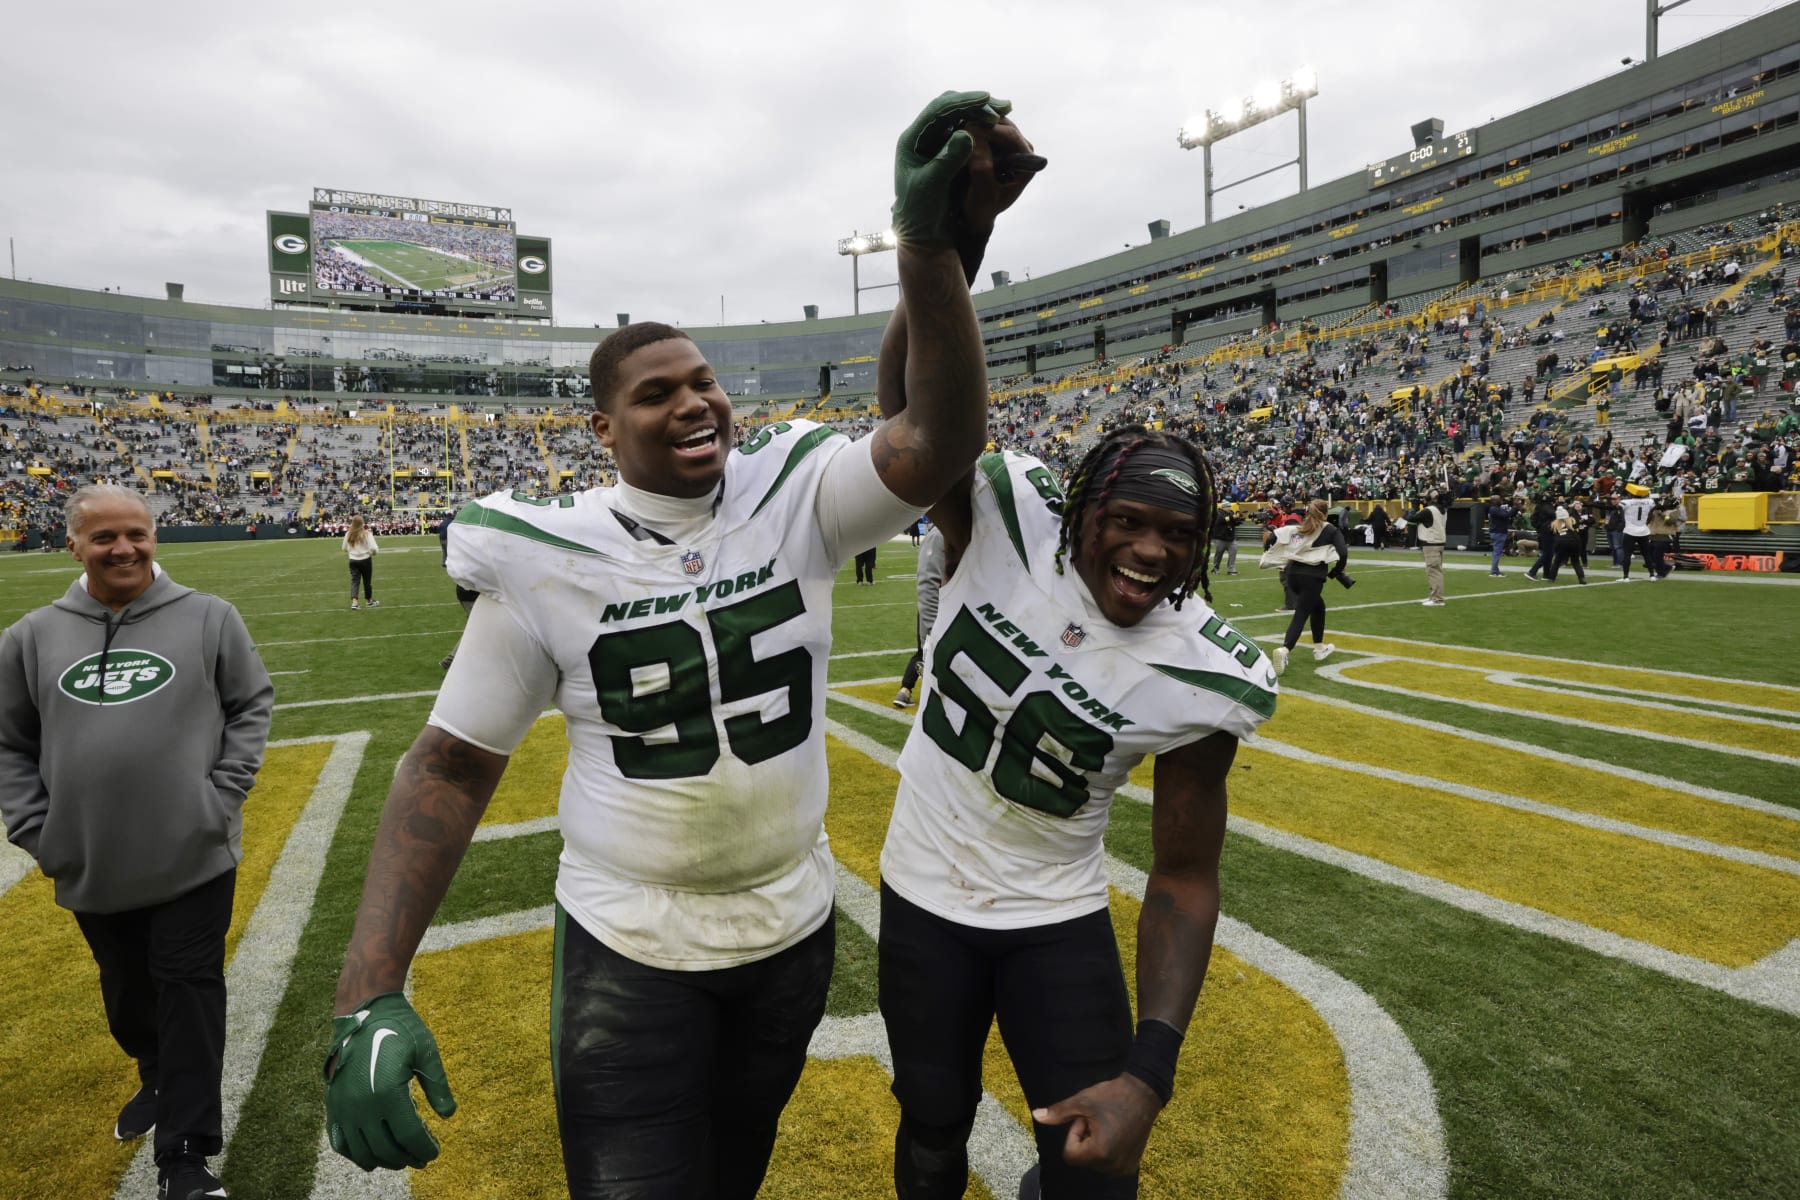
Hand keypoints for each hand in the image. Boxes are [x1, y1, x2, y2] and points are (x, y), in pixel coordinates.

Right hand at [324, 993, 456, 1170]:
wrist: (364, 1012)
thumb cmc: (399, 1029)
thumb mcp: (426, 1052)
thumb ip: (438, 1087)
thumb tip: (449, 1115)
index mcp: (388, 1093)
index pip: (409, 1136)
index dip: (424, 1148)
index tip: (435, 1151)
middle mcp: (362, 1106)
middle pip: (386, 1150)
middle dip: (407, 1158)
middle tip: (422, 1158)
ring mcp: (344, 1108)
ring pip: (362, 1151)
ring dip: (383, 1160)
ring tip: (401, 1158)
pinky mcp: (334, 1105)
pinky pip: (340, 1142)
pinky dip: (355, 1154)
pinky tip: (370, 1156)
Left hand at [892, 90, 999, 244]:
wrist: (922, 233)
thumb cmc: (920, 213)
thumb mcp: (931, 187)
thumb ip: (947, 160)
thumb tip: (966, 133)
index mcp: (912, 141)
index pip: (937, 110)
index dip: (963, 102)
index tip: (986, 100)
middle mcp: (922, 136)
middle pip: (950, 108)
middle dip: (976, 104)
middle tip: (1003, 106)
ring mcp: (935, 142)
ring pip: (960, 116)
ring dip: (982, 113)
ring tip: (1005, 111)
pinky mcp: (947, 150)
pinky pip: (966, 129)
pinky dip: (982, 126)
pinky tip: (998, 126)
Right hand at [952, 101, 1043, 281]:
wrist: (974, 214)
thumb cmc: (981, 209)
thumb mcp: (983, 195)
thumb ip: (982, 168)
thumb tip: (974, 137)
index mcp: (1026, 163)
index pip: (1010, 136)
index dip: (988, 129)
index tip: (966, 127)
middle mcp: (1020, 149)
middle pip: (1002, 123)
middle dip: (980, 119)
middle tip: (957, 118)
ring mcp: (1007, 143)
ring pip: (991, 120)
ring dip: (974, 117)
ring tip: (954, 118)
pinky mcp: (993, 140)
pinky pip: (982, 123)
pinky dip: (969, 121)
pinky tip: (954, 121)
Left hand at [1031, 1073, 1162, 1176]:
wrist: (1144, 1093)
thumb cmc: (1112, 1095)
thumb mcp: (1081, 1101)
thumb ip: (1058, 1113)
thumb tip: (1036, 1116)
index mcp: (1100, 1152)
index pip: (1070, 1155)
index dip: (1074, 1134)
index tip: (1087, 1119)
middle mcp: (1113, 1166)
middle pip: (1082, 1159)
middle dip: (1085, 1139)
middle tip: (1098, 1120)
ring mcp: (1124, 1168)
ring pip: (1094, 1162)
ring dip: (1095, 1145)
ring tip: (1107, 1125)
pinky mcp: (1131, 1166)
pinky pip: (1108, 1164)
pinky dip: (1107, 1151)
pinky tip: (1116, 1133)